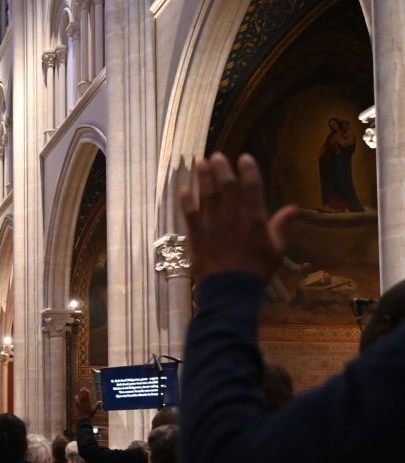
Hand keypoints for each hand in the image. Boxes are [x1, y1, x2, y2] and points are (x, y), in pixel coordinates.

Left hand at [74, 387, 100, 419]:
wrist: (84, 419)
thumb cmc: (90, 415)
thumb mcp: (94, 410)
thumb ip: (97, 405)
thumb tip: (100, 401)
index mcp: (88, 403)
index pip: (87, 397)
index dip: (87, 393)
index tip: (87, 390)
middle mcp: (84, 403)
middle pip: (84, 396)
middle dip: (84, 392)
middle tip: (83, 387)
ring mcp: (81, 405)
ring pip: (80, 398)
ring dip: (81, 394)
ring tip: (80, 390)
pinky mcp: (78, 407)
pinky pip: (77, 402)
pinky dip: (76, 399)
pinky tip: (76, 396)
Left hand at [179, 153, 296, 283]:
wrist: (231, 291)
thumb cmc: (256, 271)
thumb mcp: (276, 249)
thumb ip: (282, 227)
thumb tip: (293, 208)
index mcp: (254, 220)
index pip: (252, 188)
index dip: (248, 170)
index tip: (244, 158)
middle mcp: (233, 218)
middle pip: (226, 187)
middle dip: (222, 169)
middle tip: (217, 156)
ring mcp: (213, 227)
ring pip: (208, 197)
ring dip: (204, 178)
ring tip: (201, 164)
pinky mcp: (196, 237)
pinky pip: (190, 215)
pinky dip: (186, 201)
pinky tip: (183, 189)